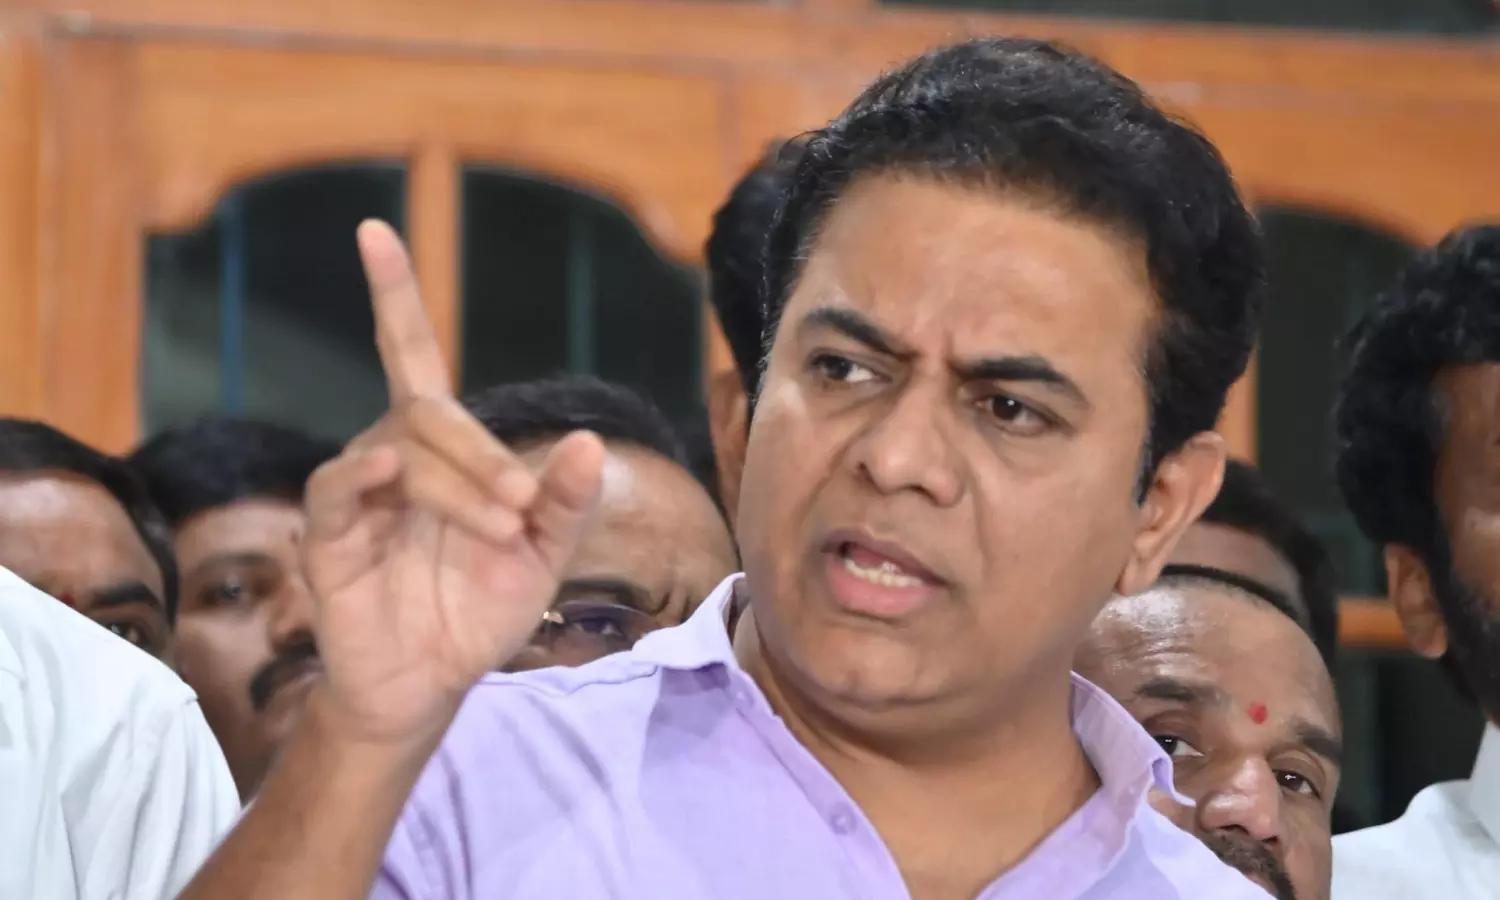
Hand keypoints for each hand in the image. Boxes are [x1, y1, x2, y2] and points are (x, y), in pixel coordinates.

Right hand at [300, 220, 604, 746]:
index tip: (374, 229)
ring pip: (401, 449)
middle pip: (430, 413)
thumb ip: (565, 503)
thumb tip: (590, 443)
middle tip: (522, 509)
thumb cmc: (481, 610)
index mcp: (441, 450)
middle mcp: (392, 455)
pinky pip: (341, 488)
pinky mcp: (328, 535)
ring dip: (458, 484)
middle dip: (483, 455)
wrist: (433, 684)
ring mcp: (357, 492)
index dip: (393, 295)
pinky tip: (390, 472)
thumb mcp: (543, 556)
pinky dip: (366, 475)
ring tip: (501, 528)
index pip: (411, 356)